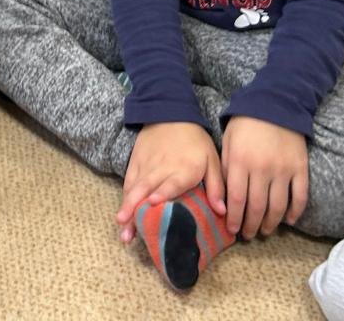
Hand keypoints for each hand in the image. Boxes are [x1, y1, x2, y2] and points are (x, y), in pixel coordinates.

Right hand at [116, 121, 224, 241]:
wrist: (169, 113)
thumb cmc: (194, 141)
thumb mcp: (212, 159)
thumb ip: (216, 186)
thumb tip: (222, 212)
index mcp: (184, 169)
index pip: (172, 182)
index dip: (162, 192)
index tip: (154, 203)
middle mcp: (162, 168)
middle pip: (147, 188)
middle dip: (136, 208)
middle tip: (129, 229)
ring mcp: (146, 165)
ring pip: (134, 187)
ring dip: (127, 206)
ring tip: (121, 224)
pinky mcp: (135, 162)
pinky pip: (129, 181)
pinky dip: (125, 197)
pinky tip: (122, 213)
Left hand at [221, 115, 307, 238]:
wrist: (276, 104)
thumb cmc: (246, 124)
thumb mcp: (228, 142)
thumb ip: (226, 168)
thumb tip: (223, 196)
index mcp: (240, 161)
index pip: (237, 199)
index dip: (235, 218)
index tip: (232, 230)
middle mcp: (262, 169)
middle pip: (257, 206)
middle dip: (251, 225)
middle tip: (248, 235)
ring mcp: (284, 170)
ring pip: (278, 206)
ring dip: (271, 223)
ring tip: (265, 231)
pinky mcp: (301, 169)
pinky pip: (300, 197)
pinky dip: (295, 212)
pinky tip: (289, 221)